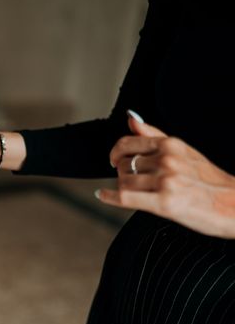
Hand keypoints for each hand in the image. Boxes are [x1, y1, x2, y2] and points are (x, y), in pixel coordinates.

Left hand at [96, 112, 234, 237]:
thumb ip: (154, 135)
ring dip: (122, 187)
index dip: (115, 152)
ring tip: (134, 192)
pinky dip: (108, 197)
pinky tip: (102, 195)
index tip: (113, 160)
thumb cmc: (209, 180)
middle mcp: (167, 160)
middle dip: (124, 173)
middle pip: (124, 165)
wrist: (234, 205)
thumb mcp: (184, 150)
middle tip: (134, 181)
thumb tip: (130, 118)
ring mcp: (166, 181)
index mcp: (171, 145)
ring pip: (123, 181)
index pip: (127, 143)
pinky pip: (124, 197)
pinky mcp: (164, 203)